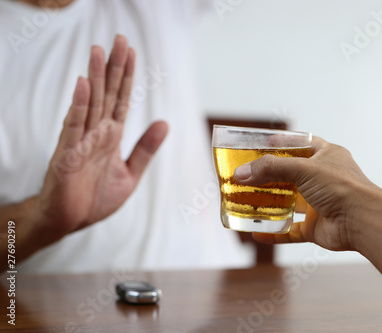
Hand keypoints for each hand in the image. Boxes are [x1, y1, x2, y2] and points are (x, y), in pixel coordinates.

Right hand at [36, 35, 167, 238]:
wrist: (71, 222)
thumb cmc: (95, 197)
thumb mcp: (131, 173)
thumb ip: (145, 149)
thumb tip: (164, 123)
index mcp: (111, 136)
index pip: (121, 99)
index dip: (127, 76)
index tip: (131, 52)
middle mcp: (96, 133)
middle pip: (107, 94)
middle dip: (114, 67)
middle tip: (119, 39)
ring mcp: (81, 141)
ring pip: (90, 104)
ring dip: (95, 77)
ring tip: (99, 51)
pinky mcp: (67, 155)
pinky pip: (74, 127)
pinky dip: (79, 106)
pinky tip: (84, 86)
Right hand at [234, 136, 380, 251]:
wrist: (362, 221)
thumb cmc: (342, 187)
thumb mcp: (303, 169)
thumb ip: (271, 169)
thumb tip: (241, 174)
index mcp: (327, 157)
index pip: (302, 144)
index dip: (283, 143)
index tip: (263, 143)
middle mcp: (324, 179)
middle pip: (291, 175)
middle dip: (270, 176)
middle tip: (248, 175)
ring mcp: (320, 204)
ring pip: (290, 203)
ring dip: (271, 203)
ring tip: (247, 200)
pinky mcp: (316, 227)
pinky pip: (291, 230)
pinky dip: (275, 232)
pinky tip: (257, 232)